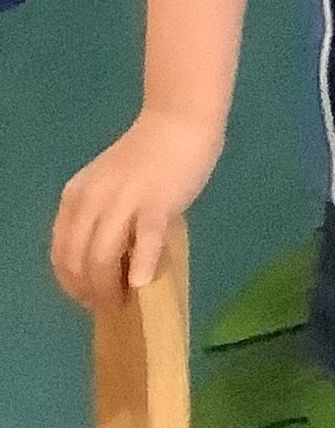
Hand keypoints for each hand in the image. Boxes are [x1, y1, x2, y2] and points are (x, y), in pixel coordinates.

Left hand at [53, 110, 222, 307]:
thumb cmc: (148, 155)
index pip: (61, 253)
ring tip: (125, 300)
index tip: (89, 298)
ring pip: (102, 256)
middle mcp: (92, 200)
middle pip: (79, 260)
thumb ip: (100, 218)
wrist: (180, 121)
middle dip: (91, 291)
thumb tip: (103, 267)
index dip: (71, 283)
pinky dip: (142, 264)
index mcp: (76, 196)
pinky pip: (145, 239)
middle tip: (110, 305)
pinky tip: (142, 282)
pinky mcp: (157, 203)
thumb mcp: (107, 186)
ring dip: (109, 289)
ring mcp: (124, 201)